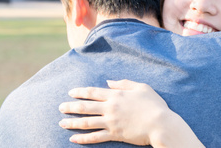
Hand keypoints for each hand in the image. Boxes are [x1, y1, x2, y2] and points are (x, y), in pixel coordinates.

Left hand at [59, 79, 203, 146]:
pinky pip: (95, 137)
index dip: (80, 92)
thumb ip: (124, 83)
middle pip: (85, 107)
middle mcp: (111, 108)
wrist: (160, 124)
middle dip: (70, 107)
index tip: (70, 92)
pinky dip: (83, 138)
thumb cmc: (154, 104)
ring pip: (87, 122)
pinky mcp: (114, 135)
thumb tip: (108, 82)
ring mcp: (111, 122)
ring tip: (61, 123)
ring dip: (72, 123)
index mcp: (117, 95)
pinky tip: (73, 138)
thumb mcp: (142, 87)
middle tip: (60, 107)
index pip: (93, 92)